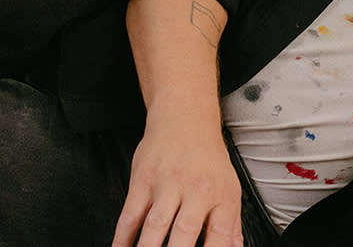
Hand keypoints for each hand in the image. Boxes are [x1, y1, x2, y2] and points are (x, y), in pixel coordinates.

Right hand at [112, 111, 242, 246]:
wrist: (185, 119)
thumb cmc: (207, 157)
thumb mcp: (229, 187)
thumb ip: (230, 225)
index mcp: (221, 196)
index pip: (221, 235)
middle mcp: (196, 190)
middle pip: (185, 234)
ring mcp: (167, 185)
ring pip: (154, 227)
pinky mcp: (143, 181)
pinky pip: (129, 216)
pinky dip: (122, 239)